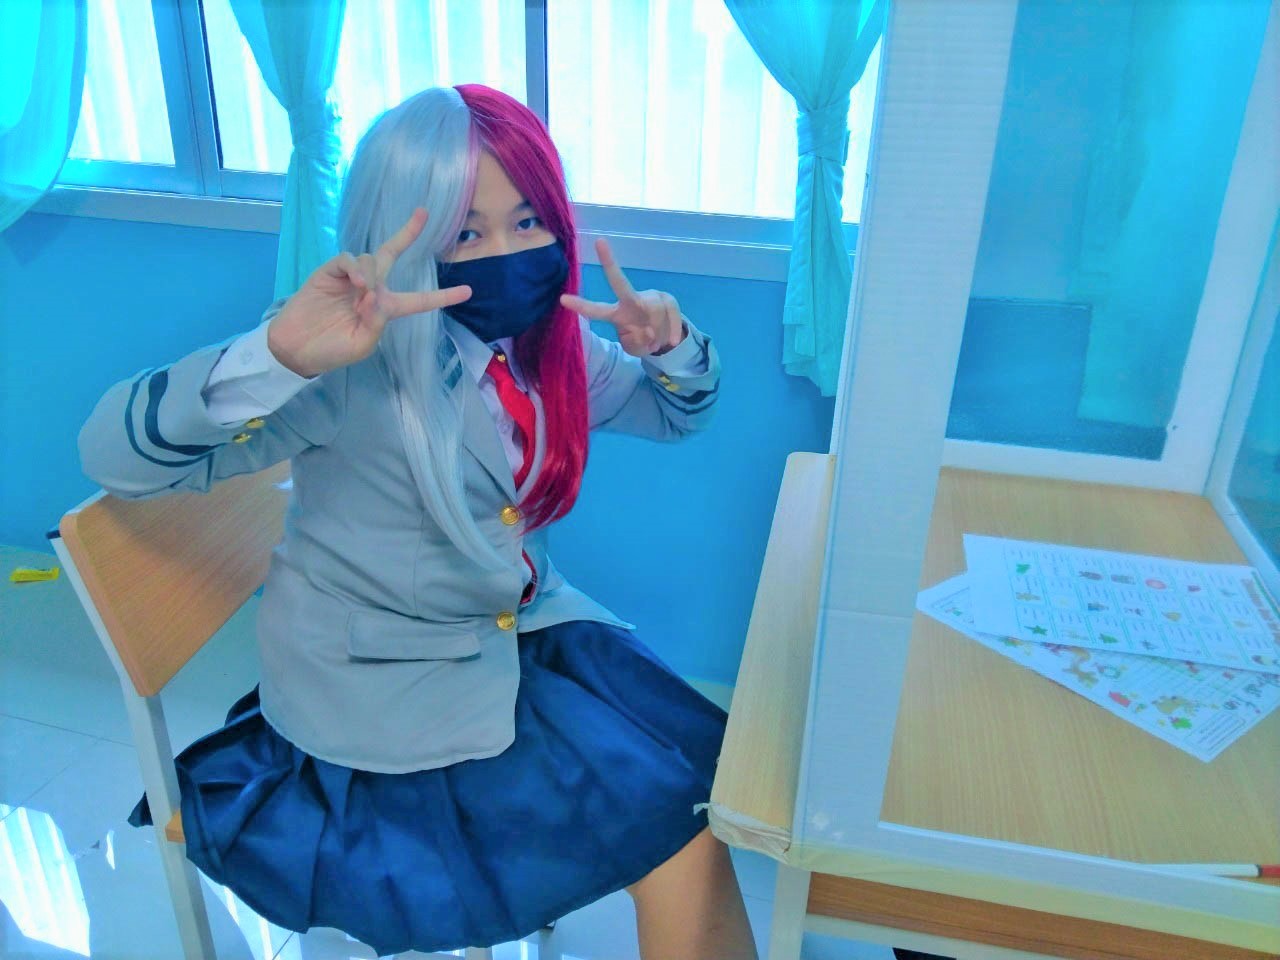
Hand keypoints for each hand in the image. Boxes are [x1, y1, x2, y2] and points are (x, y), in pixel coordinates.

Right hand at [267, 208, 471, 377]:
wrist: (296, 348)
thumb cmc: (332, 350)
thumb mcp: (362, 344)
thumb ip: (376, 322)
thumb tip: (377, 294)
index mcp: (385, 309)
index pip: (419, 300)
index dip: (443, 296)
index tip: (468, 291)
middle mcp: (372, 287)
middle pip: (393, 253)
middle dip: (408, 232)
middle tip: (423, 212)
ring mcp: (350, 277)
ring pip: (372, 259)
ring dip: (373, 274)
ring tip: (361, 296)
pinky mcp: (330, 272)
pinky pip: (349, 259)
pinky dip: (356, 268)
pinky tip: (357, 282)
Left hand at [560, 238, 686, 357]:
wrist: (667, 338)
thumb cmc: (643, 339)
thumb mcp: (637, 348)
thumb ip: (638, 343)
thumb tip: (650, 331)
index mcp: (617, 314)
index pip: (597, 310)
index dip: (582, 306)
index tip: (562, 299)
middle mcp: (630, 301)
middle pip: (620, 284)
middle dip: (609, 264)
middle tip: (599, 242)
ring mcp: (651, 298)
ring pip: (655, 316)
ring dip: (658, 334)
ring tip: (657, 340)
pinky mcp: (669, 299)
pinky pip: (672, 318)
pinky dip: (671, 332)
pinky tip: (670, 340)